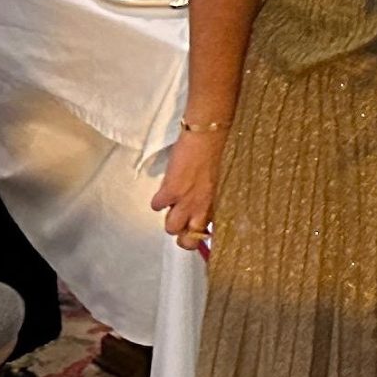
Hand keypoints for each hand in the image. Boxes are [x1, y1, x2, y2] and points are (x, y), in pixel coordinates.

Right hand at [152, 127, 226, 254]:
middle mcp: (202, 208)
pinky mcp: (170, 190)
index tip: (195, 233)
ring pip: (170, 227)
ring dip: (169, 218)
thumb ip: (211, 198)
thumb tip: (202, 207)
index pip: (206, 234)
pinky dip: (158, 200)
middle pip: (187, 241)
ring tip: (172, 206)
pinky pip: (156, 206)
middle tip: (180, 225)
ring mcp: (186, 201)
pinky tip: (165, 189)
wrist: (209, 135)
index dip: (198, 237)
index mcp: (216, 205)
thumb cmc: (219, 153)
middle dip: (182, 238)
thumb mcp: (220, 182)